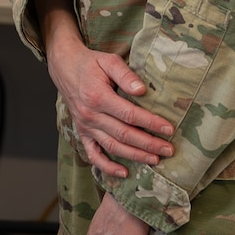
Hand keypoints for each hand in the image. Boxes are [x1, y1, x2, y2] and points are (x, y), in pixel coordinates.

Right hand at [38, 0, 175, 179]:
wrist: (65, 67)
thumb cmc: (90, 63)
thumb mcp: (109, 60)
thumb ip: (126, 75)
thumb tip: (142, 90)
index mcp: (98, 96)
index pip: (130, 115)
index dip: (151, 123)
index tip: (169, 129)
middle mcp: (90, 115)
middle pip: (124, 134)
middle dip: (149, 144)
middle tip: (169, 150)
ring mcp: (85, 126)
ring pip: (113, 146)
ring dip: (135, 156)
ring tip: (155, 160)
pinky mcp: (82, 133)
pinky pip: (93, 154)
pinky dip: (107, 167)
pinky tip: (124, 173)